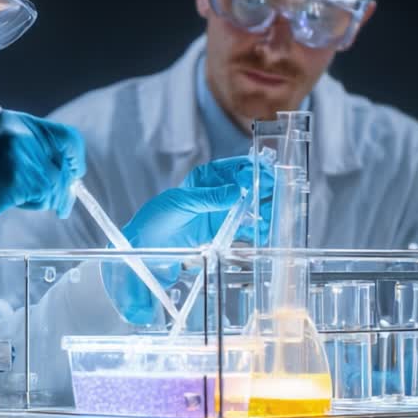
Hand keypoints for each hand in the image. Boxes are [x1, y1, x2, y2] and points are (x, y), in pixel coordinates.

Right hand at [0, 109, 84, 252]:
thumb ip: (22, 152)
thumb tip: (58, 170)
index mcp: (12, 121)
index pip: (63, 135)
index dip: (73, 158)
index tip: (73, 175)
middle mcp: (18, 130)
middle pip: (65, 159)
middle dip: (65, 184)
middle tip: (61, 204)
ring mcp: (18, 152)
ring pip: (56, 180)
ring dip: (47, 197)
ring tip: (22, 203)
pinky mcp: (16, 176)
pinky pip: (45, 194)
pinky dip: (37, 204)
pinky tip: (14, 204)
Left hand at [103, 155, 271, 324]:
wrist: (143, 248)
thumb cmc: (155, 219)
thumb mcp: (182, 203)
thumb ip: (209, 198)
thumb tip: (237, 191)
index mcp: (205, 179)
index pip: (234, 169)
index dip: (252, 170)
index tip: (265, 175)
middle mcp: (215, 194)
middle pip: (247, 188)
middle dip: (262, 190)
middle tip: (274, 197)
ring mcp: (219, 213)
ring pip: (248, 208)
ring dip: (261, 210)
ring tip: (270, 216)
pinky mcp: (220, 232)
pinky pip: (242, 228)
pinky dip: (253, 229)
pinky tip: (261, 231)